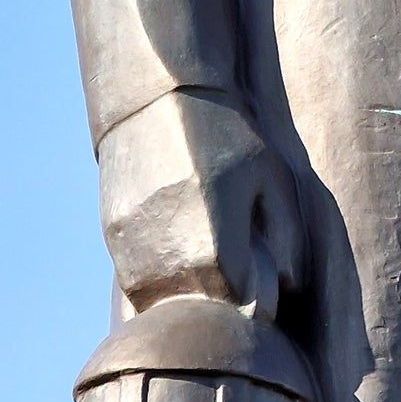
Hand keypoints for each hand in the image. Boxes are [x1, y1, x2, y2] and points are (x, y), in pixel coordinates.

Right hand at [98, 89, 308, 312]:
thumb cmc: (229, 137)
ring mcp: (134, 250)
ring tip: (198, 234)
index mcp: (215, 249)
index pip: (240, 302)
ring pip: (162, 294)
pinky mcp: (112, 233)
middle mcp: (170, 260)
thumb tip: (288, 283)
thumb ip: (286, 235)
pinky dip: (156, 263)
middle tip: (229, 246)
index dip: (255, 284)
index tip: (259, 260)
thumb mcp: (273, 178)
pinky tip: (173, 226)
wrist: (164, 97)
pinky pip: (137, 271)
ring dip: (182, 280)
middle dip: (218, 287)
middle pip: (200, 304)